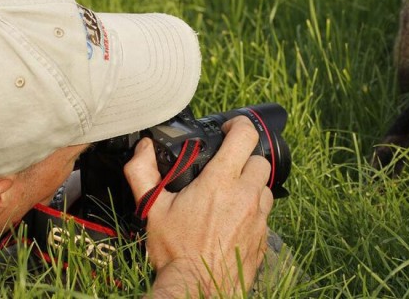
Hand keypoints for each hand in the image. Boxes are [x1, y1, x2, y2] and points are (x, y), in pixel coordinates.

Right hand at [124, 116, 272, 297]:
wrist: (199, 290)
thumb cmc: (176, 252)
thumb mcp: (152, 210)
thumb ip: (143, 173)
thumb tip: (143, 149)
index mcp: (220, 182)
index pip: (245, 136)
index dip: (238, 126)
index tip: (228, 130)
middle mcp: (246, 195)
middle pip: (260, 161)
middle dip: (245, 160)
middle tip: (226, 170)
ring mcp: (258, 217)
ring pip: (265, 188)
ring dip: (251, 187)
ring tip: (229, 198)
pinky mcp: (265, 236)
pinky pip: (265, 214)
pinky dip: (253, 211)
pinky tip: (233, 222)